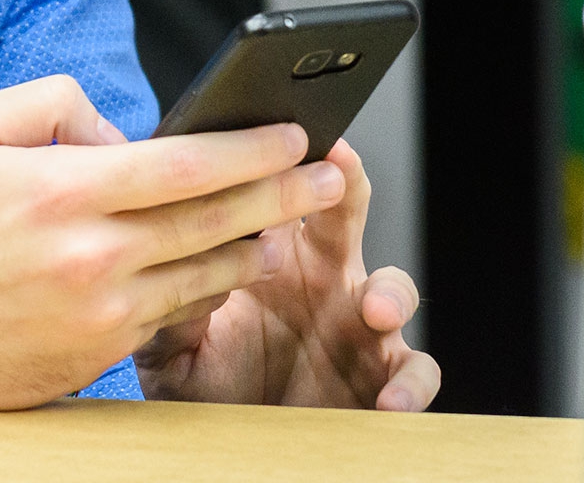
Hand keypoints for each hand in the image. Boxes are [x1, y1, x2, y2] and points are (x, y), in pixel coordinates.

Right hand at [0, 76, 346, 408]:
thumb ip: (51, 101)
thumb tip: (121, 128)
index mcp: (64, 191)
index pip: (186, 164)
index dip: (252, 149)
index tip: (294, 132)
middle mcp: (92, 256)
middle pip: (218, 222)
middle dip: (287, 195)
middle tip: (333, 176)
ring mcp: (101, 314)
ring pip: (209, 276)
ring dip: (256, 245)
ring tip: (286, 222)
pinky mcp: (101, 355)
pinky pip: (175, 315)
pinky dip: (207, 287)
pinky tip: (226, 264)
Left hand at [134, 140, 440, 411]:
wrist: (232, 442)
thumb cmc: (204, 380)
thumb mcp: (172, 346)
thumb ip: (173, 308)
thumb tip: (171, 269)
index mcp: (271, 255)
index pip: (279, 193)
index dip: (281, 163)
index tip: (279, 140)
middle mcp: (321, 278)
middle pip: (344, 210)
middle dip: (345, 183)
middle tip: (337, 170)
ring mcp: (356, 323)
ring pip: (393, 287)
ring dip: (390, 292)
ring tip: (375, 309)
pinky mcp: (380, 374)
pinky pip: (412, 370)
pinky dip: (410, 384)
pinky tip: (391, 400)